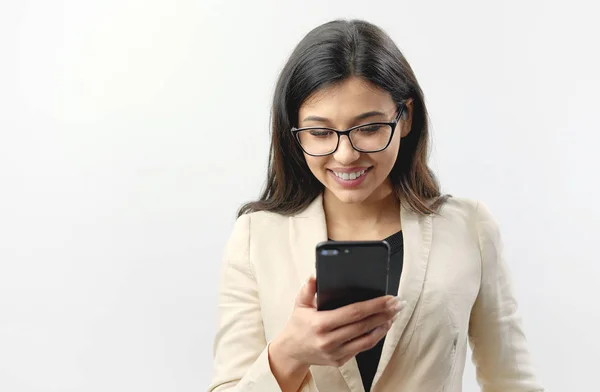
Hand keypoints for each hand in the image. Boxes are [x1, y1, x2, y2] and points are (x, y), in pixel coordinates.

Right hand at [270, 276, 404, 368]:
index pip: (353, 313)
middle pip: (364, 326)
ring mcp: (335, 353)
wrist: (292, 352)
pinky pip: (361, 349)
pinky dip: (374, 337)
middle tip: (398, 304)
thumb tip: (315, 276)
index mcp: (320, 324)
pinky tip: (381, 327)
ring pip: (366, 340)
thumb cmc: (298, 324)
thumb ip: (308, 289)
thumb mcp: (299, 304)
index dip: (374, 305)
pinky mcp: (340, 361)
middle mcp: (328, 341)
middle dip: (384, 314)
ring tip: (393, 315)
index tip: (388, 298)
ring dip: (383, 327)